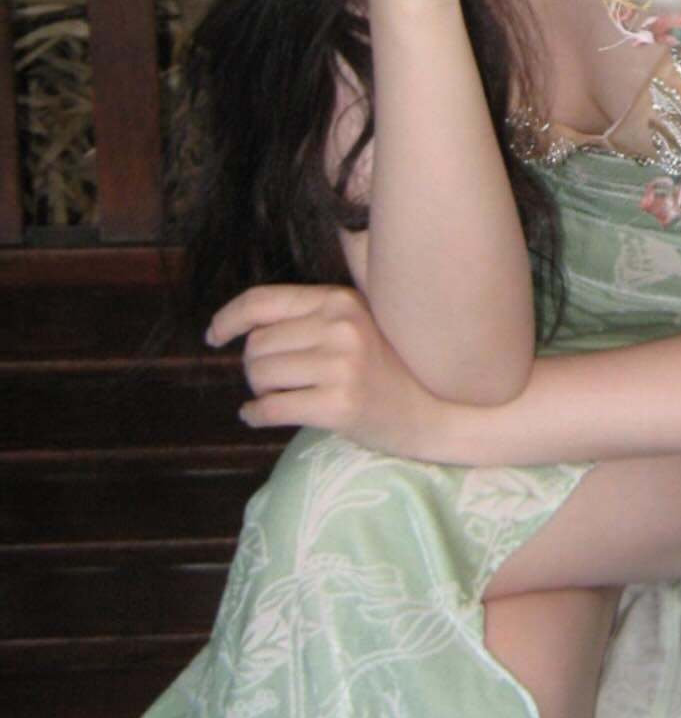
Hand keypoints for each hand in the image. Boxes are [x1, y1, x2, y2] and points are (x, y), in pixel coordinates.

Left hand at [207, 283, 444, 458]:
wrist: (429, 411)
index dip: (228, 318)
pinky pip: (270, 408)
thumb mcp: (352, 327)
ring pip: (259, 376)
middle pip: (257, 344)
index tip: (214, 335)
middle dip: (254, 367)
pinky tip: (259, 416)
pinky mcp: (339, 405)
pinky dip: (255, 415)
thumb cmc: (383, 369)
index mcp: (341, 301)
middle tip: (274, 381)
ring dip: (259, 391)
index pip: (263, 301)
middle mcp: (341, 327)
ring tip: (280, 396)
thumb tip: (240, 327)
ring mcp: (342, 366)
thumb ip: (306, 318)